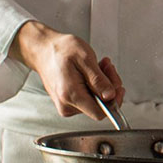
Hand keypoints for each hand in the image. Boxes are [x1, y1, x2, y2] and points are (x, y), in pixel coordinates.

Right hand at [10, 21, 125, 120]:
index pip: (100, 113)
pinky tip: (93, 71)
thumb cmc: (61, 51)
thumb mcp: (85, 59)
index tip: (118, 86)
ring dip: (103, 82)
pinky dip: (95, 84)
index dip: (114, 100)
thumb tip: (110, 96)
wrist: (44, 50)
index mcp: (71, 95)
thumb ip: (98, 80)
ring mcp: (67, 104)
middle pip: (100, 105)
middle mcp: (67, 105)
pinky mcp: (68, 101)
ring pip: (96, 100)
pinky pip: (89, 97)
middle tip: (107, 67)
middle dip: (109, 85)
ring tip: (100, 65)